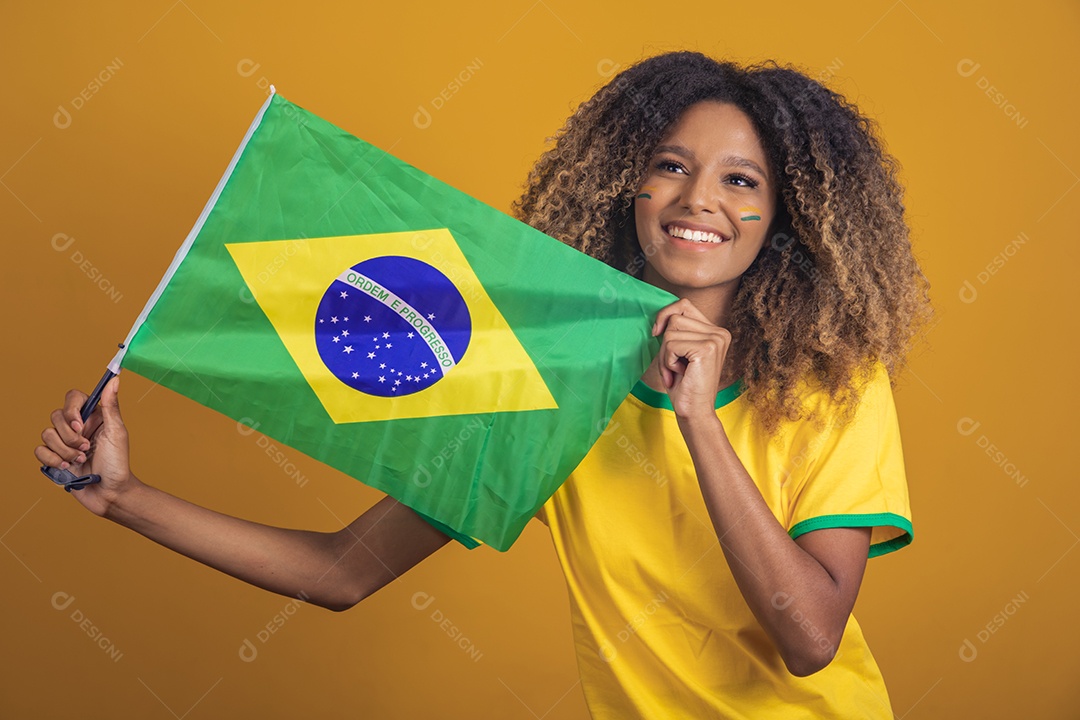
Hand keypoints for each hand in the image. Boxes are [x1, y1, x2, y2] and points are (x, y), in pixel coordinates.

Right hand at [35, 377, 134, 516]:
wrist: (109, 493)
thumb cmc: (117, 464)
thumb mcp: (117, 433)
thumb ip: (111, 406)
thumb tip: (115, 380)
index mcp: (93, 417)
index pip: (73, 398)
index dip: (71, 410)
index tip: (80, 425)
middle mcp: (77, 427)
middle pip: (56, 416)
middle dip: (70, 436)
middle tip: (86, 448)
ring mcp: (64, 442)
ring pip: (46, 434)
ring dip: (64, 450)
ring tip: (80, 460)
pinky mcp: (55, 457)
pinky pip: (40, 450)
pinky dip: (53, 459)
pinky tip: (68, 467)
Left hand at [652, 299, 730, 419]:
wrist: (694, 412)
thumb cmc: (683, 384)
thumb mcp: (678, 352)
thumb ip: (676, 330)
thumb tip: (662, 316)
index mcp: (716, 331)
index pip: (684, 305)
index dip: (665, 316)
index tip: (656, 333)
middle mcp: (720, 332)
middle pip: (675, 317)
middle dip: (665, 344)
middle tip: (673, 366)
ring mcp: (715, 339)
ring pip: (671, 331)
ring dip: (665, 355)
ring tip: (677, 371)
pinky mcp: (707, 349)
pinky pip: (671, 345)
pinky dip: (667, 362)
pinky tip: (679, 375)